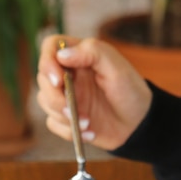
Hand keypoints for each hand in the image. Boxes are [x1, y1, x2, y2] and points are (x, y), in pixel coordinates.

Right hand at [36, 34, 151, 150]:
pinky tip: (89, 132)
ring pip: (44, 102)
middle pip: (42, 78)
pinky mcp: (66, 118)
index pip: (50, 47)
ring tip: (88, 122)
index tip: (58, 80)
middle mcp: (68, 74)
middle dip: (55, 97)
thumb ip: (92, 52)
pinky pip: (53, 124)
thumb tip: (62, 55)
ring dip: (63, 116)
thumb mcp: (117, 67)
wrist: (139, 125)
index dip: (47, 62)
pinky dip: (68, 131)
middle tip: (73, 110)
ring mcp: (66, 96)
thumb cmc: (131, 91)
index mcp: (79, 56)